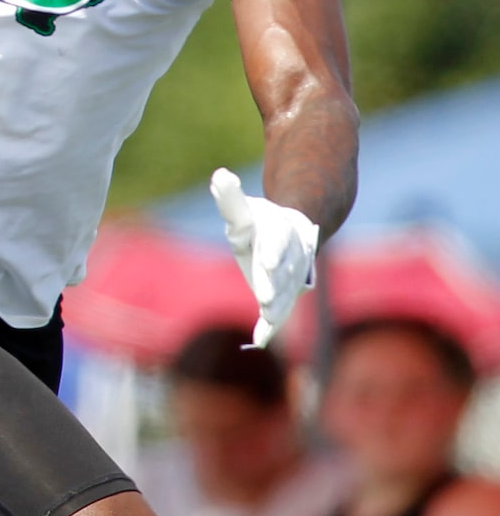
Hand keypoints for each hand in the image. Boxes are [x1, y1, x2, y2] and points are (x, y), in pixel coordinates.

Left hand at [212, 168, 319, 348]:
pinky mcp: (288, 294)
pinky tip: (259, 339)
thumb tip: (219, 176)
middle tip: (264, 299)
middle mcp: (291, 255)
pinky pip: (281, 310)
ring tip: (266, 317)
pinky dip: (271, 325)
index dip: (274, 253)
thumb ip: (230, 198)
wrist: (296, 234)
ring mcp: (293, 276)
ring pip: (287, 292)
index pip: (277, 241)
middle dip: (274, 285)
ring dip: (278, 305)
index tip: (268, 264)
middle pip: (283, 271)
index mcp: (278, 231)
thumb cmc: (261, 224)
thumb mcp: (244, 211)